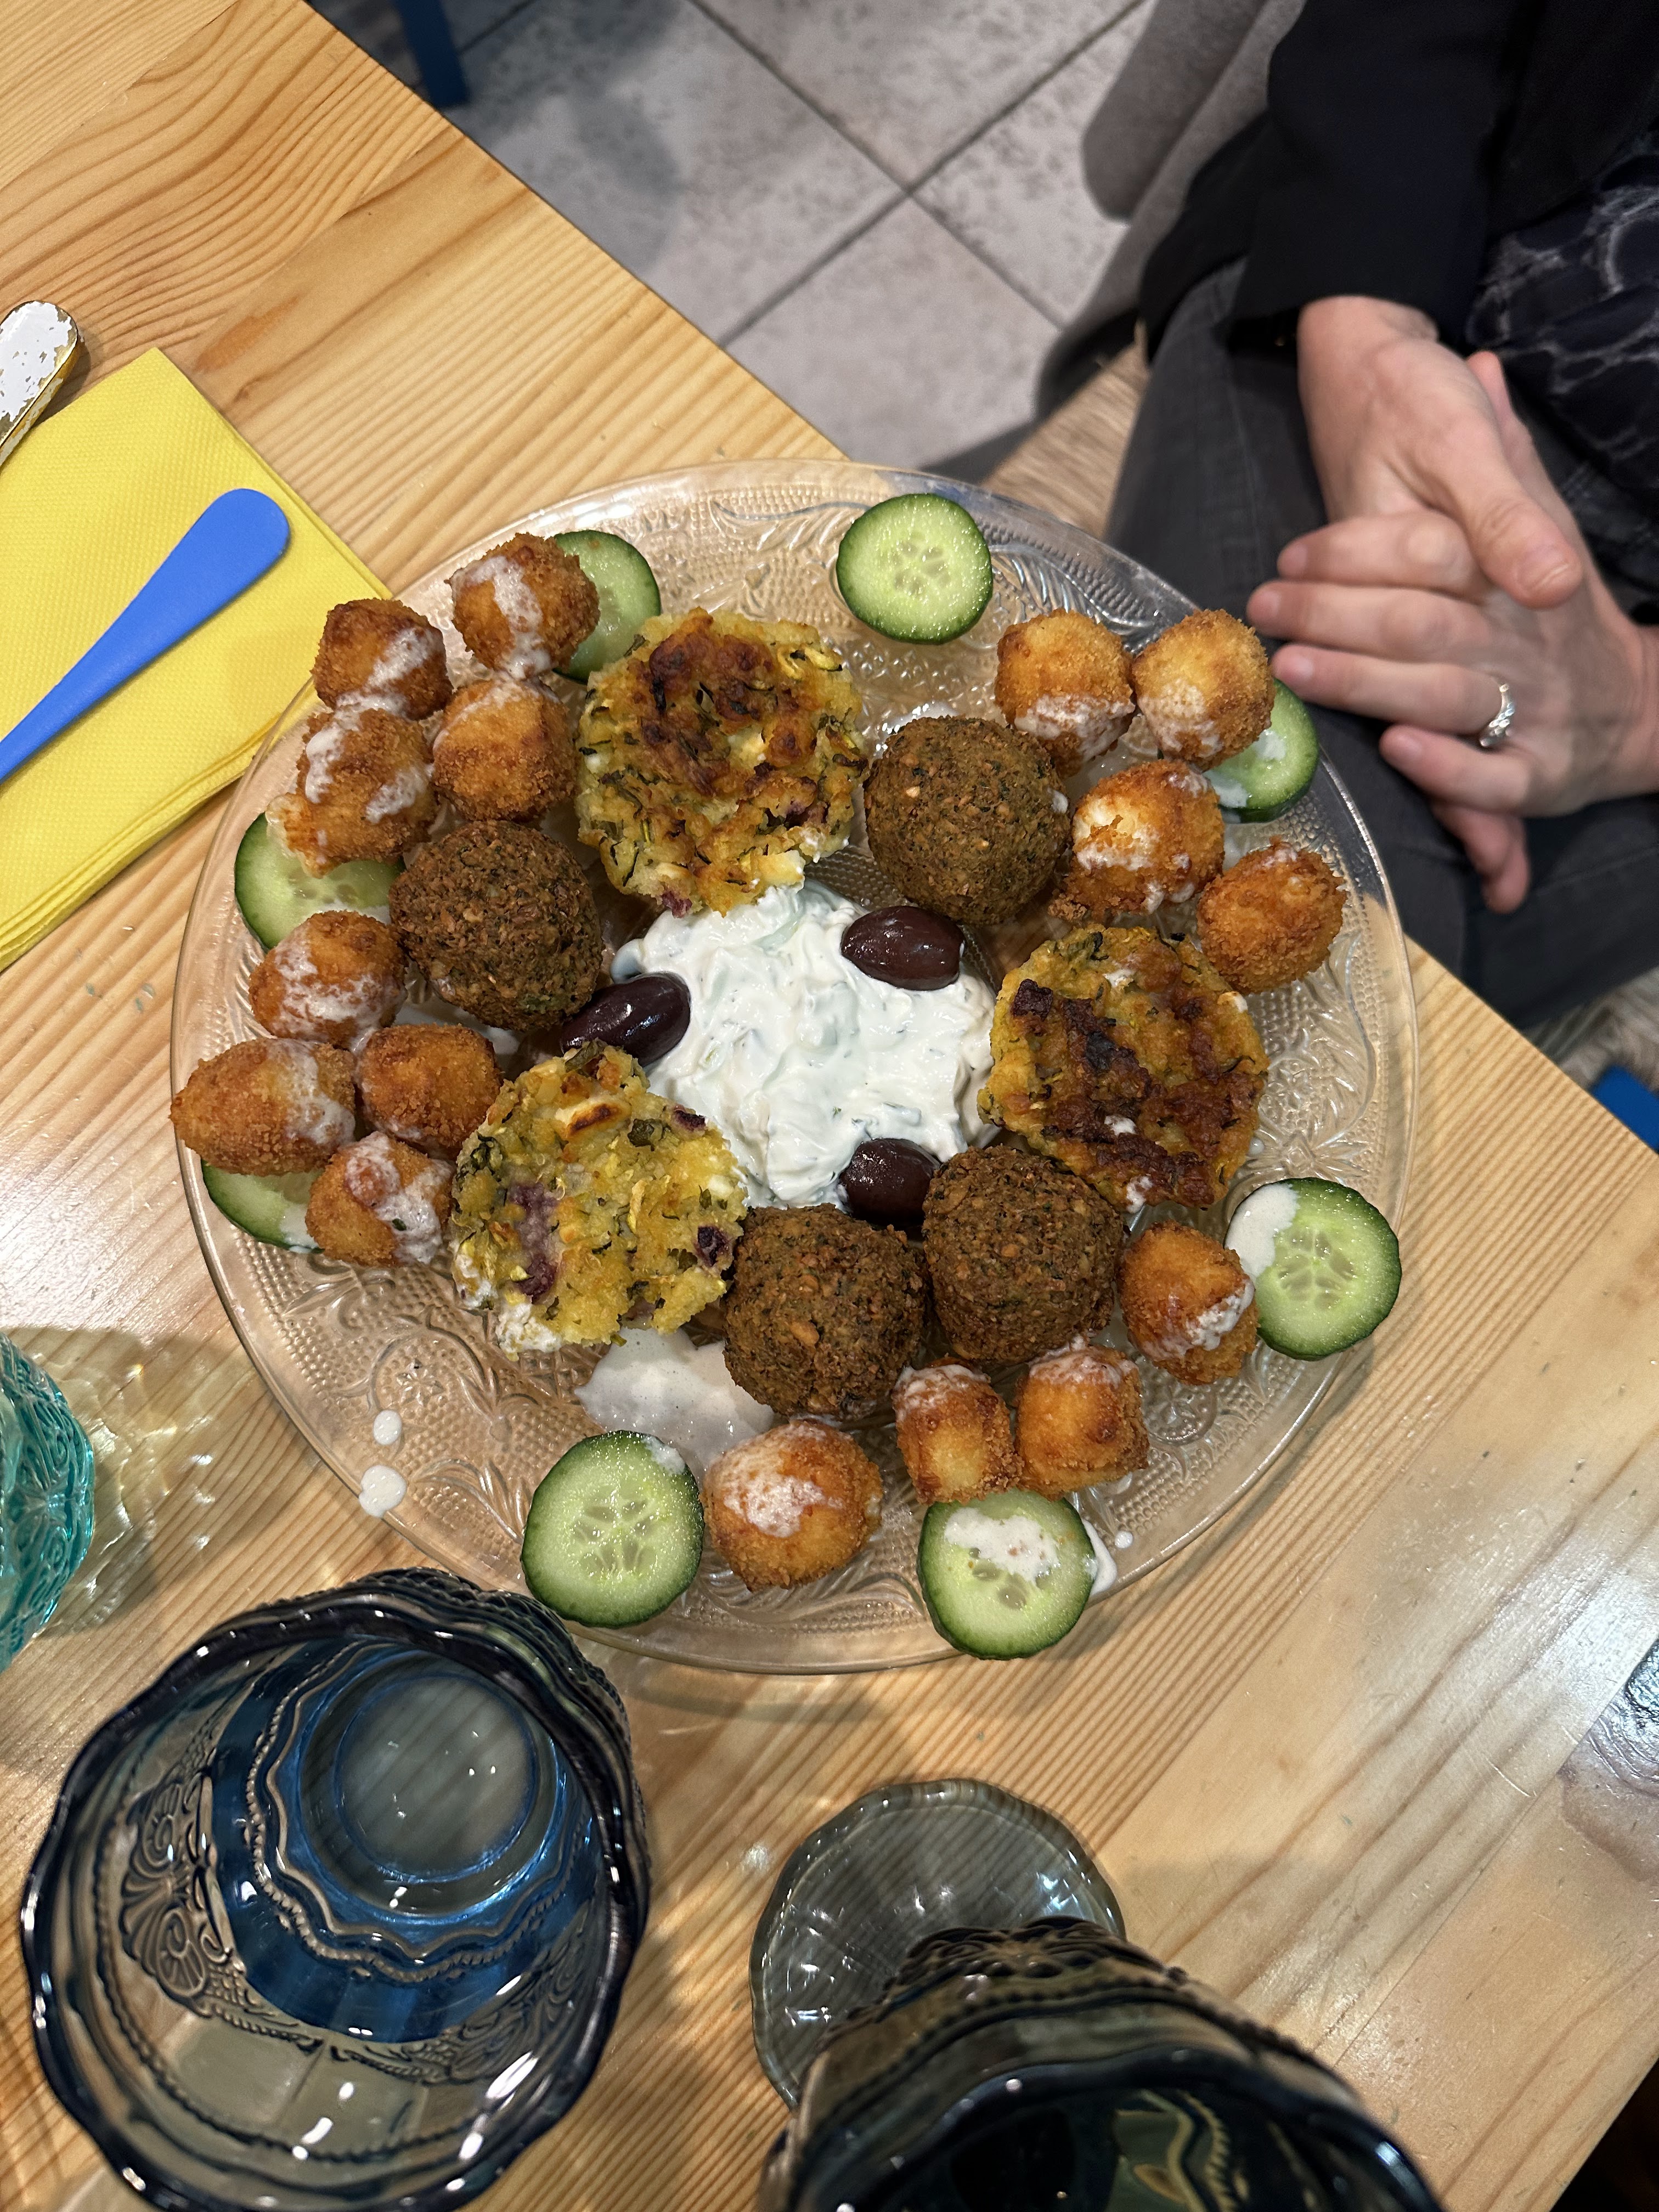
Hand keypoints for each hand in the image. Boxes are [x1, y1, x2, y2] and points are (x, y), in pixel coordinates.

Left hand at [1249, 356, 1658, 910]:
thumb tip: (1485, 366)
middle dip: (1336, 618)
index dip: (1357, 552)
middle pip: (1421, 623)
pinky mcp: (1536, 773)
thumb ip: (1504, 458)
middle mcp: (1521, 639)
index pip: (1434, 553)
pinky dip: (1445, 767)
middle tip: (1265, 611)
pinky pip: (1494, 777)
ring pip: (1441, 691)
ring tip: (1296, 668)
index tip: (1293, 555)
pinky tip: (1395, 749)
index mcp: (1517, 575)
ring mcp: (1529, 707)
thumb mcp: (1545, 520)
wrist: (1634, 701)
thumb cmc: (1559, 611)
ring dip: (1365, 684)